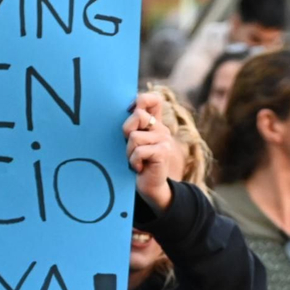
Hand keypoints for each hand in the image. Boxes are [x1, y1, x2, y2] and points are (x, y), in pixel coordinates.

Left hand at [123, 91, 176, 212]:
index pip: (153, 100)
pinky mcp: (163, 152)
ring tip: (134, 161)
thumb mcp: (132, 143)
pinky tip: (138, 168)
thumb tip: (126, 111)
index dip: (141, 100)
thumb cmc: (137, 164)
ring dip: (129, 152)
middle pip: (138, 115)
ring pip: (134, 136)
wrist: (150, 188)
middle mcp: (161, 129)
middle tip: (129, 147)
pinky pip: (139, 151)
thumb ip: (131, 127)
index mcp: (154, 124)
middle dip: (126, 131)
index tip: (130, 112)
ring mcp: (164, 140)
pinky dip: (134, 161)